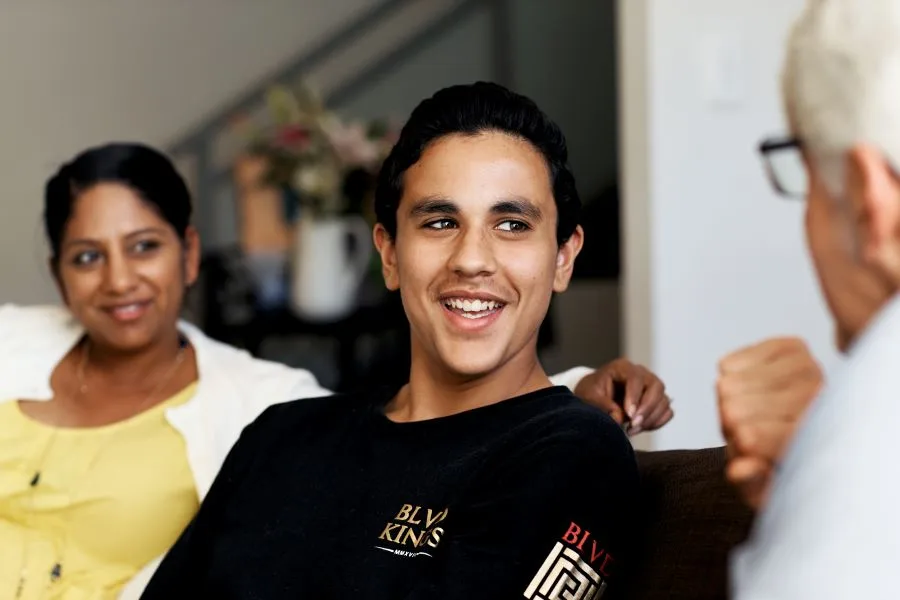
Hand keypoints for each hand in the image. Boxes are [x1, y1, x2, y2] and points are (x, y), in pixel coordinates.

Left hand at [574, 358, 673, 435]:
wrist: (596, 397)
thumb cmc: (592, 392)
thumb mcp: (589, 396)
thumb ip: (602, 405)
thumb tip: (618, 418)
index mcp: (623, 367)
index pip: (636, 378)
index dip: (635, 396)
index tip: (629, 415)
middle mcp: (641, 374)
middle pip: (656, 387)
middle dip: (647, 408)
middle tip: (633, 424)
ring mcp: (652, 387)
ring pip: (664, 400)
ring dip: (651, 418)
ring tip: (632, 430)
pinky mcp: (657, 401)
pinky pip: (667, 412)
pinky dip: (657, 422)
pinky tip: (640, 428)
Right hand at [717, 337, 821, 508]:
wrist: (804, 429)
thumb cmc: (784, 464)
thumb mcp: (767, 492)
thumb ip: (753, 485)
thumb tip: (741, 468)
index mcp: (818, 441)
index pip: (761, 435)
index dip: (743, 442)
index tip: (745, 445)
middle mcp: (822, 400)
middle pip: (734, 410)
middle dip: (731, 424)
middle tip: (751, 431)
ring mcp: (810, 370)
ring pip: (729, 384)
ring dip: (731, 401)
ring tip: (753, 411)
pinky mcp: (793, 346)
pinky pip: (729, 363)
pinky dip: (730, 377)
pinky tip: (752, 386)